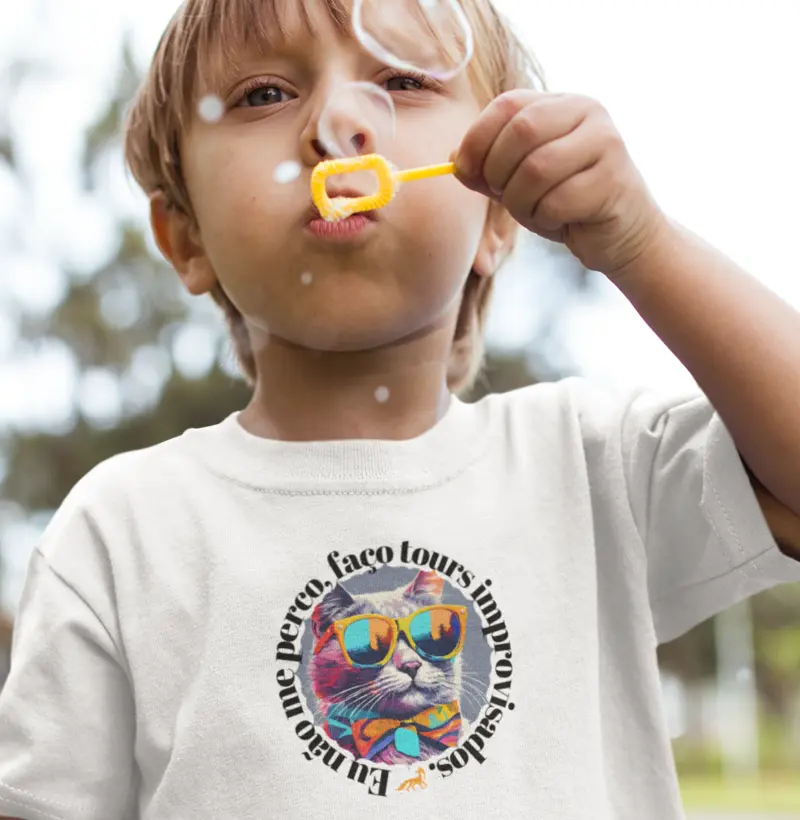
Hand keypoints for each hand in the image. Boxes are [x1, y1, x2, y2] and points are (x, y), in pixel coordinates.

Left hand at [453, 90, 670, 278]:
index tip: (465, 170)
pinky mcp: (614, 181)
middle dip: (498, 172)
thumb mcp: (518, 181)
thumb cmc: (565, 203)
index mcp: (561, 103)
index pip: (507, 104)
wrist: (620, 234)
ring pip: (537, 169)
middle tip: (503, 195)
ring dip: (521, 202)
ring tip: (533, 211)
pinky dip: (545, 219)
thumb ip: (487, 167)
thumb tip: (453, 159)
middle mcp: (588, 112)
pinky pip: (557, 201)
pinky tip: (559, 221)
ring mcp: (606, 144)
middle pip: (521, 132)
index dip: (477, 138)